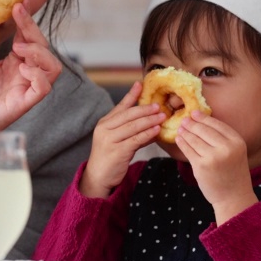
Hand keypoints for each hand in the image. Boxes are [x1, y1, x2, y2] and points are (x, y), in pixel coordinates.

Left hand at [0, 3, 61, 133]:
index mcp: (14, 64)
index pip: (28, 37)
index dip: (26, 19)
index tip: (19, 1)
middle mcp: (24, 76)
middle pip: (43, 48)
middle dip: (33, 28)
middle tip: (17, 13)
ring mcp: (26, 90)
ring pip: (52, 67)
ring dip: (39, 52)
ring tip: (19, 46)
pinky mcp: (23, 105)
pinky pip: (43, 88)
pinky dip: (37, 75)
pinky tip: (21, 67)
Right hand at [80, 82, 166, 197]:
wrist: (98, 176)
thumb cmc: (109, 157)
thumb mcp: (116, 140)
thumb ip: (130, 131)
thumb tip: (150, 123)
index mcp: (104, 123)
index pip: (120, 106)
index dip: (131, 95)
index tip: (140, 84)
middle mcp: (105, 129)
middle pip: (128, 115)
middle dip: (145, 109)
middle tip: (159, 106)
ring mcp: (110, 139)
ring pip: (133, 126)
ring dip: (149, 120)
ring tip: (162, 116)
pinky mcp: (117, 151)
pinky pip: (136, 139)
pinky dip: (147, 134)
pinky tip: (156, 130)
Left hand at [175, 109, 257, 223]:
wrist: (234, 197)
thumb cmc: (233, 173)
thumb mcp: (235, 151)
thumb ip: (223, 138)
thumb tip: (202, 120)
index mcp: (237, 141)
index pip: (217, 124)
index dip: (203, 117)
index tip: (194, 113)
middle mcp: (226, 148)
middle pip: (203, 129)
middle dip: (192, 123)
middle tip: (184, 119)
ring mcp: (213, 157)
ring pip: (194, 139)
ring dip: (185, 132)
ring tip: (180, 128)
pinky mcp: (201, 166)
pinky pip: (188, 150)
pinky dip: (182, 143)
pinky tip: (179, 139)